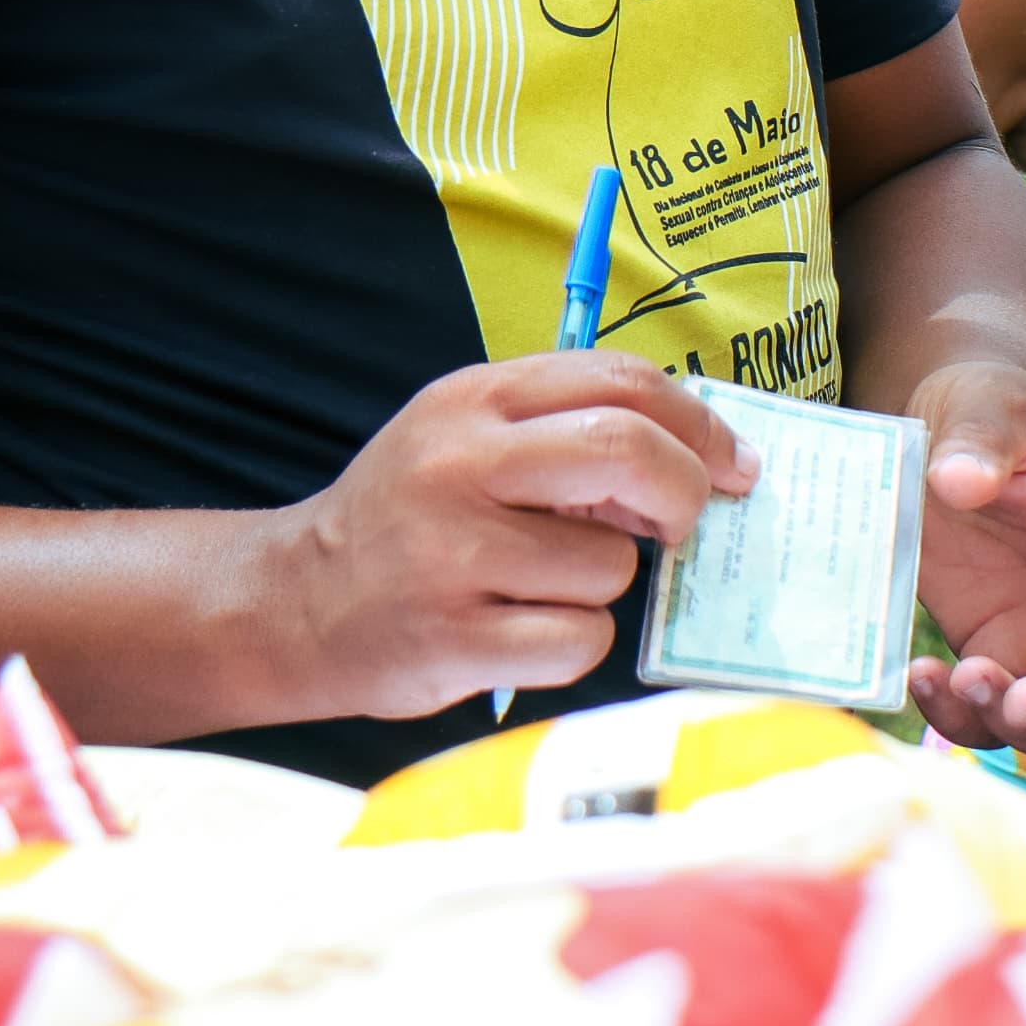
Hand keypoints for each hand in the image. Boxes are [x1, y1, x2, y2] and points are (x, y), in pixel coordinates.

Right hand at [285, 351, 756, 720]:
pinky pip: (580, 641)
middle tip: (679, 527)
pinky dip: (573, 644)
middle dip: (683, 495)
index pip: (622, 381)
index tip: (732, 464)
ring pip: (611, 565)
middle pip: (630, 454)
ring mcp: (454, 554)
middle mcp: (461, 465)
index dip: (701, 423)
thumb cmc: (409, 520)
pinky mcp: (454, 638)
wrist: (293, 604)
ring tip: (542, 587)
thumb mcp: (467, 440)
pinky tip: (523, 634)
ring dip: (605, 585)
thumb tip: (699, 459)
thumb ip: (566, 431)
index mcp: (474, 401)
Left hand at [899, 361, 1025, 758]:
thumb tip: (961, 480)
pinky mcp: (1000, 656)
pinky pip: (995, 715)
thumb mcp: (987, 403)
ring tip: (956, 683)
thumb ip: (983, 436)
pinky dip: (963, 720)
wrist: (939, 435)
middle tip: (1016, 705)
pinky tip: (922, 678)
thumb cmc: (985, 408)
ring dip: (1018, 727)